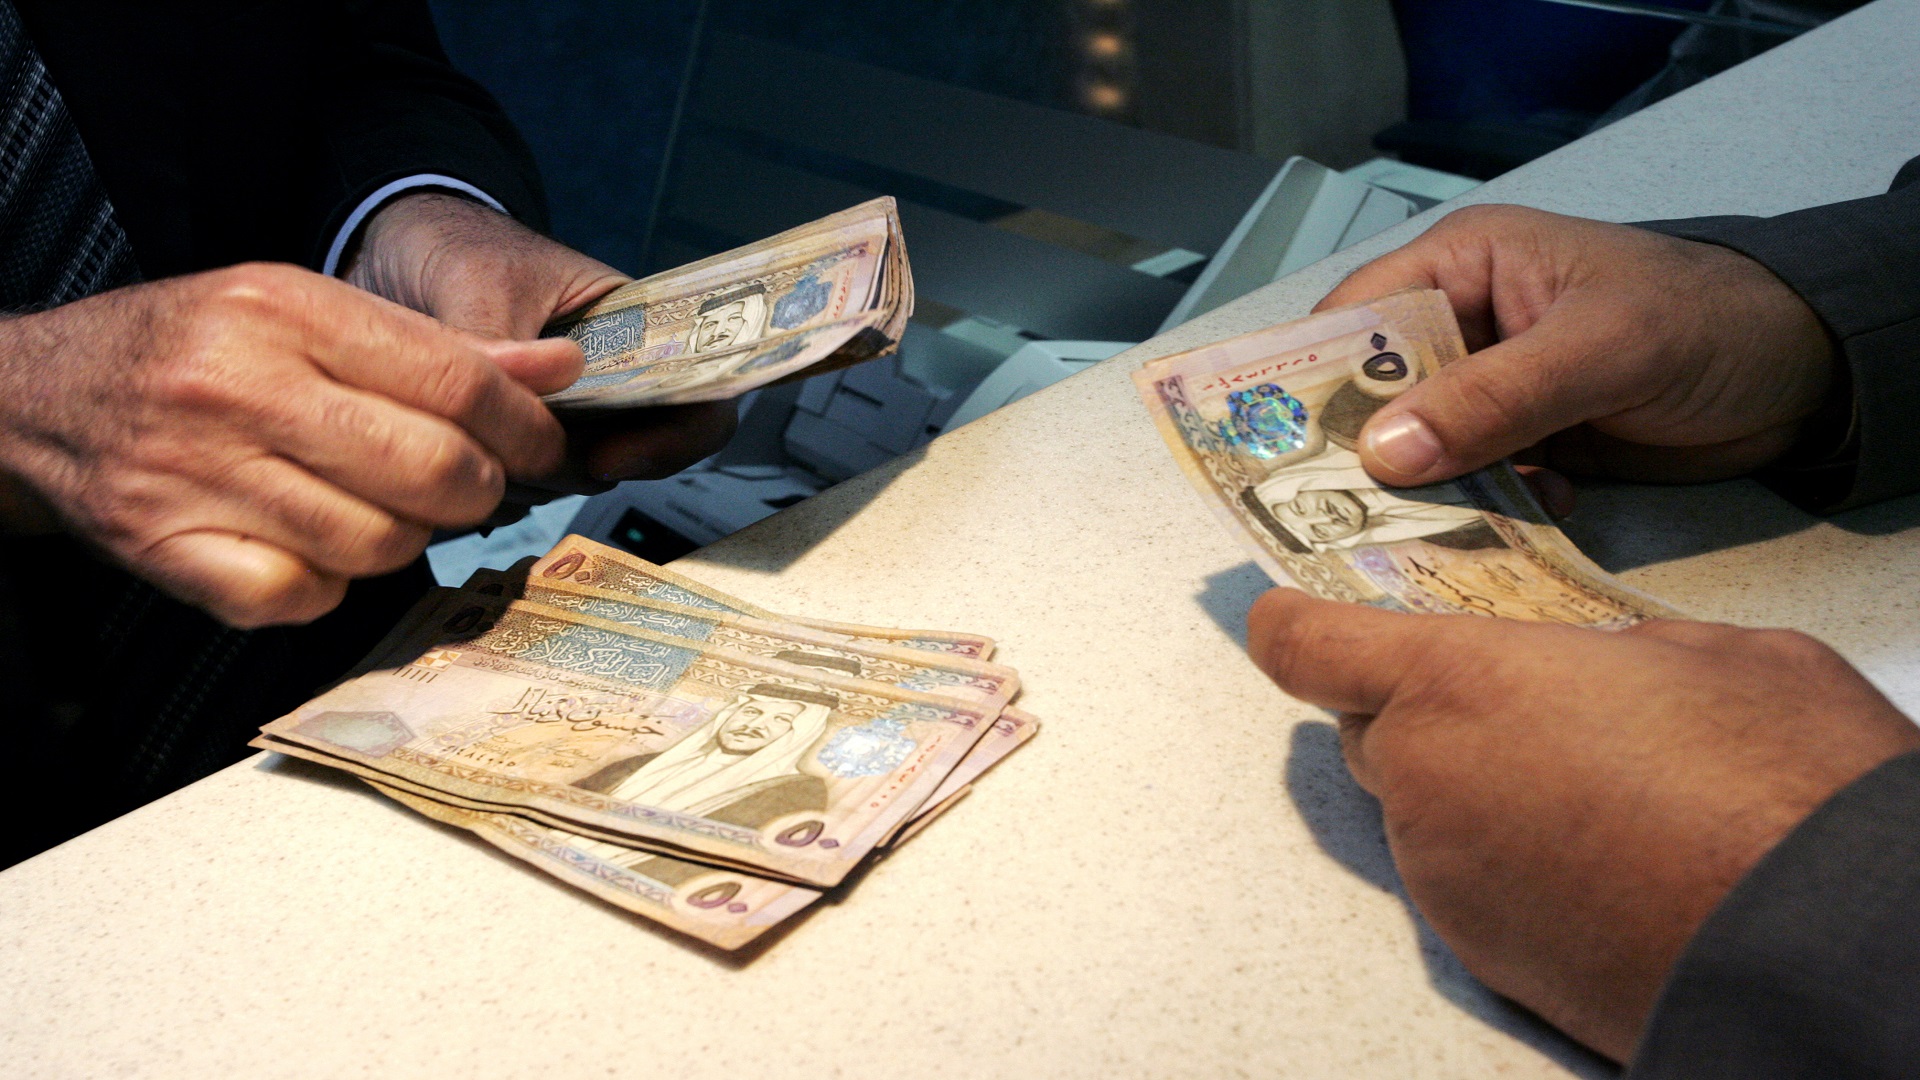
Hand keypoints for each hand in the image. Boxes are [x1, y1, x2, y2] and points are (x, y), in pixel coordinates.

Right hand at [0, 264, 580, 626]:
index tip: (542, 446)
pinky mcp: (170, 549)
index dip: (525, 426)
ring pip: (381, 543)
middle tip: (464, 484)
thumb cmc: (194, 350)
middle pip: (433, 470)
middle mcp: (238, 386)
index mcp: (283, 308)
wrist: (39, 397)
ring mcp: (198, 473)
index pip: (456, 382)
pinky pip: (305, 596)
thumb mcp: (307, 312)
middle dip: (476, 490)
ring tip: (373, 505)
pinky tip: (308, 543)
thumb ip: (437, 348)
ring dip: (402, 537)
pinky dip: (326, 583)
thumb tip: (558, 370)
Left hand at [345, 192, 735, 484]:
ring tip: (472, 440)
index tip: (607, 458)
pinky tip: (457, 450)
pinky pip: (528, 485)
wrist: (393, 247)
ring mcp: (570, 415)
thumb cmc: (456, 247)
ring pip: (579, 477)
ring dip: (532, 477)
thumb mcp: (482, 286)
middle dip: (579, 465)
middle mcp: (611, 379)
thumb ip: (504, 352)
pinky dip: (496, 483)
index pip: (696, 393)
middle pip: (638, 452)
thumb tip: (519, 421)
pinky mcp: (522, 440)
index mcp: (632, 326)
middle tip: (514, 450)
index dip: (674, 439)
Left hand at [1246, 588, 1919, 1060]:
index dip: (1292, 623)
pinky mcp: (1484, 954)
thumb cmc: (1777, 784)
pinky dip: (1503, 860)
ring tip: (1587, 785)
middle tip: (1509, 698)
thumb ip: (1608, 648)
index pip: (1305, 646)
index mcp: (1457, 683)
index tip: (1290, 613)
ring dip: (1471, 786)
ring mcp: (1446, 880)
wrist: (1823, 942)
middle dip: (1417, 708)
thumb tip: (1601, 667)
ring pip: (1419, 809)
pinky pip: (1464, 881)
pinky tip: (1595, 855)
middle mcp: (1426, 783)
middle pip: (1368, 731)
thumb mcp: (1707, 655)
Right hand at [1317, 205, 1837, 486]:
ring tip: (1440, 528)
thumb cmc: (1708, 320)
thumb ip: (1496, 397)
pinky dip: (1491, 509)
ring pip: (1422, 450)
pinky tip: (1532, 514)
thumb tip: (1386, 450)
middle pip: (1375, 396)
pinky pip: (1475, 484)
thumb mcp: (1600, 349)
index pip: (1352, 320)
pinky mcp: (1528, 442)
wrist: (1806, 370)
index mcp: (1463, 266)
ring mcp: (1495, 390)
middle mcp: (1464, 326)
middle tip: (1346, 513)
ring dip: (1433, 493)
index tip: (1274, 449)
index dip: (1306, 381)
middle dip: (1367, 453)